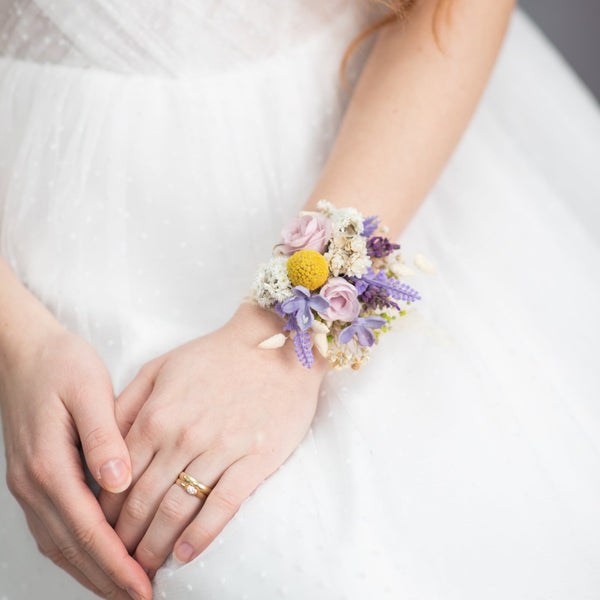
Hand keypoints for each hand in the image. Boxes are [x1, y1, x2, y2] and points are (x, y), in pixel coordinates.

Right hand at [0, 324, 151, 599]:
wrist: (23, 351)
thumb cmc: (60, 364)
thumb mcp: (88, 390)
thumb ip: (103, 438)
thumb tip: (119, 483)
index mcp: (49, 464)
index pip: (87, 528)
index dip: (116, 562)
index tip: (144, 586)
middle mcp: (33, 483)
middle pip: (72, 547)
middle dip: (107, 578)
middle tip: (141, 599)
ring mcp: (29, 484)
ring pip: (60, 544)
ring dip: (92, 570)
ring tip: (126, 587)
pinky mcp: (34, 479)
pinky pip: (54, 528)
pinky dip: (78, 550)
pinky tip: (99, 554)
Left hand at [99, 302, 326, 577]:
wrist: (276, 347)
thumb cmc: (216, 356)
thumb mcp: (162, 367)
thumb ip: (128, 403)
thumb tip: (103, 445)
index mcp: (156, 415)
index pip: (118, 477)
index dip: (105, 512)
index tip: (100, 533)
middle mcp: (182, 436)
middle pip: (142, 501)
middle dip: (124, 538)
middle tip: (118, 561)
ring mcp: (219, 449)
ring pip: (176, 510)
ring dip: (156, 545)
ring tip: (146, 567)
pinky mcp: (254, 460)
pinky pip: (222, 506)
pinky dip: (200, 535)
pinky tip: (186, 554)